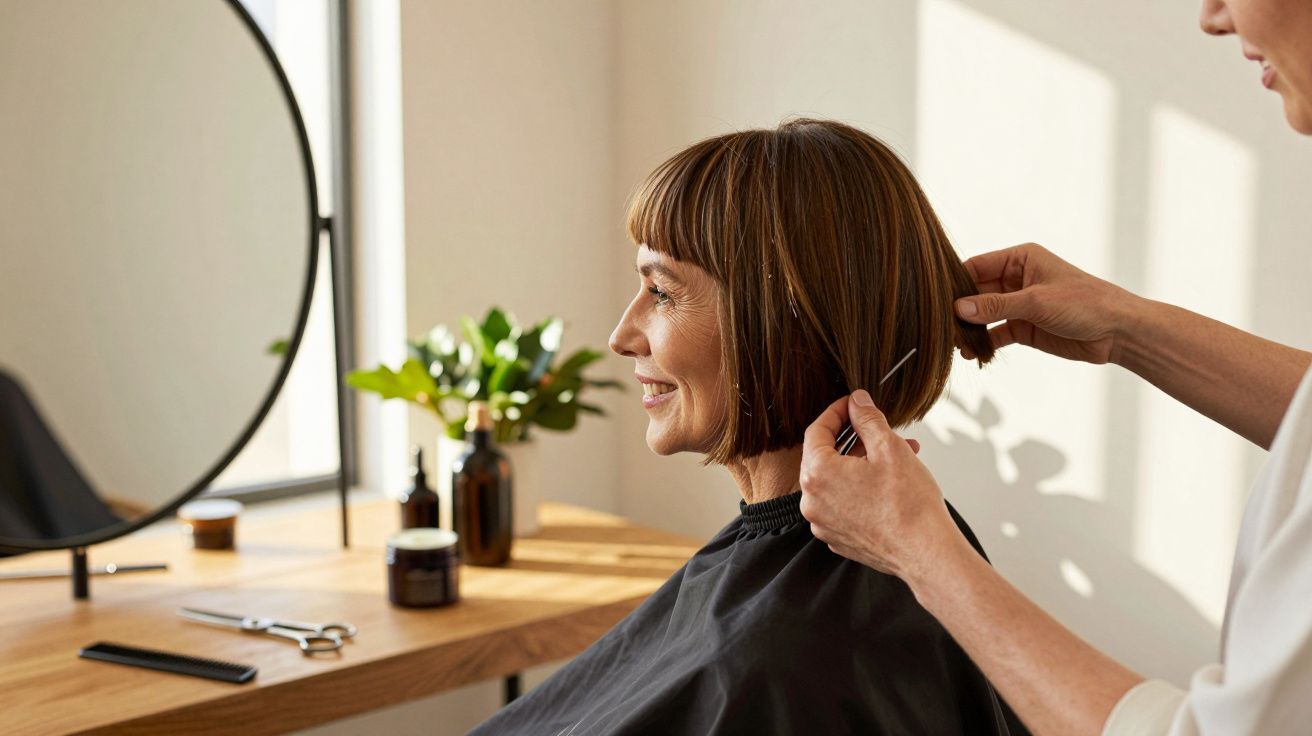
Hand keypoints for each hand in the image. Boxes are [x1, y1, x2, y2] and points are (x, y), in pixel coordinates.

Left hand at [798, 390, 962, 581]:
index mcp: (817, 475)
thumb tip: (857, 401)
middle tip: (879, 429)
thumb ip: (867, 418)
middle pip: (825, 457)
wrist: (926, 553)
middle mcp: (812, 502)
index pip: (817, 431)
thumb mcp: (889, 447)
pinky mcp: (838, 538)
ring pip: (837, 481)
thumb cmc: (909, 505)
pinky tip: (889, 483)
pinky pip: (843, 504)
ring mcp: (823, 523)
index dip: (837, 412)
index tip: (853, 404)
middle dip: (855, 439)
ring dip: (862, 464)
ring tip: (898, 454)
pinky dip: (860, 489)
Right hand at [955, 243, 1139, 364]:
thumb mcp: (1036, 301)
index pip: (977, 266)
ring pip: (984, 315)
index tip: (936, 299)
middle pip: (976, 292)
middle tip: (941, 326)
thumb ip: (996, 305)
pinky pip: (996, 333)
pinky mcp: (1025, 327)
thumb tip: (959, 309)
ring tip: (954, 344)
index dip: (956, 282)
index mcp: (1020, 259)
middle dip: (960, 309)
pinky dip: (984, 343)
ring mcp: (1019, 305)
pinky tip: (972, 354)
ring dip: (970, 329)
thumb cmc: (1085, 303)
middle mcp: (1016, 279)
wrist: (1117, 332)